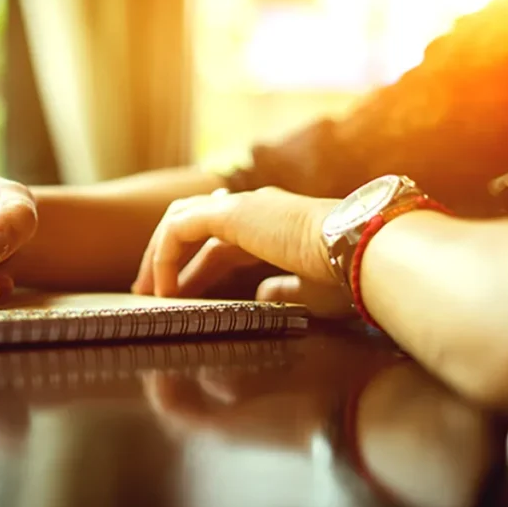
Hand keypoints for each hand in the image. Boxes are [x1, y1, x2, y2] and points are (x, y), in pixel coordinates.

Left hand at [132, 187, 353, 316]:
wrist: (362, 252)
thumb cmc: (346, 275)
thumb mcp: (310, 291)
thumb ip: (282, 290)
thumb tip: (262, 294)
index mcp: (273, 227)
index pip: (220, 246)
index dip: (195, 272)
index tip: (179, 299)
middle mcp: (254, 210)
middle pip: (193, 228)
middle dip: (167, 258)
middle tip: (149, 292)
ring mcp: (241, 207)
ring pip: (179, 222)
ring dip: (158, 256)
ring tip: (145, 292)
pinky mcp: (230, 213)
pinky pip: (178, 230)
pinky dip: (164, 256)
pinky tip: (162, 288)